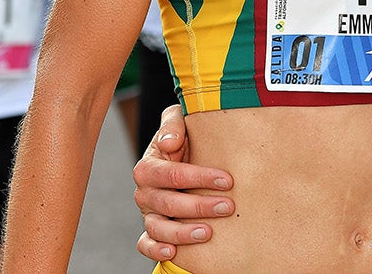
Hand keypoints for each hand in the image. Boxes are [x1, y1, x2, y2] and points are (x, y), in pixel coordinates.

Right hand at [133, 104, 233, 262]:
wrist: (184, 152)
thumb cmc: (184, 136)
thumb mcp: (178, 120)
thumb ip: (173, 123)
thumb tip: (171, 142)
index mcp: (149, 166)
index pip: (172, 174)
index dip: (199, 177)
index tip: (227, 179)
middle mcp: (144, 192)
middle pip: (168, 203)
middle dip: (199, 206)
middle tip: (228, 207)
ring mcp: (147, 212)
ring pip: (158, 228)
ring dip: (182, 233)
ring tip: (207, 232)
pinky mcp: (151, 230)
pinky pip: (145, 244)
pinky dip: (155, 250)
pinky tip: (173, 252)